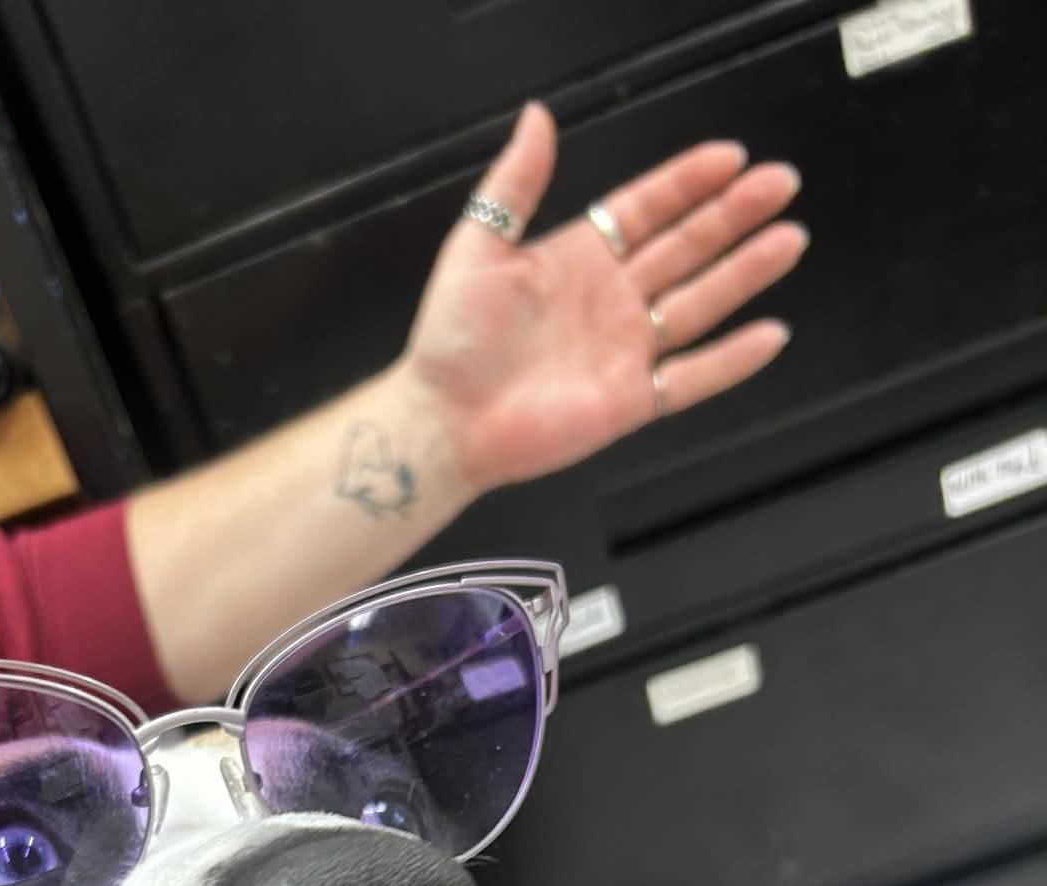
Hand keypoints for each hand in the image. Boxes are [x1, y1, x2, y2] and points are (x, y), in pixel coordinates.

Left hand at [400, 104, 807, 493]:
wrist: (443, 421)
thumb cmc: (451, 340)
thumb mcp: (477, 246)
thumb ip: (514, 184)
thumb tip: (537, 117)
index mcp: (578, 259)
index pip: (646, 210)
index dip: (687, 183)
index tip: (730, 157)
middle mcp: (610, 300)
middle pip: (685, 248)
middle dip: (734, 215)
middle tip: (780, 183)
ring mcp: (625, 351)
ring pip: (700, 304)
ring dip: (746, 272)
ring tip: (789, 239)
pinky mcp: (631, 402)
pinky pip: (692, 379)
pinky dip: (731, 360)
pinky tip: (770, 335)